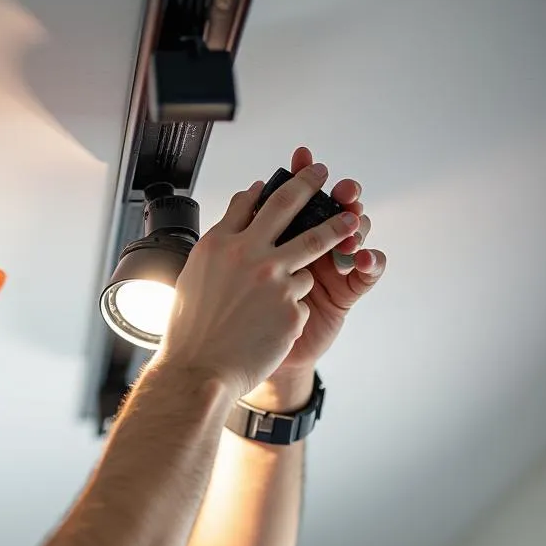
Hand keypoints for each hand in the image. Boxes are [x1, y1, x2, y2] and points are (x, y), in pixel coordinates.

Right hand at [162, 163, 359, 399]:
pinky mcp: (291, 307)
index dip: (267, 188)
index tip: (280, 179)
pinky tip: (274, 323)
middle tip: (322, 173)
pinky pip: (303, 296)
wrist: (199, 373)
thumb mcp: (193, 279)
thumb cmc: (191, 332)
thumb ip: (219, 246)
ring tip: (354, 221)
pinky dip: (293, 306)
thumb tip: (236, 212)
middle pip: (287, 206)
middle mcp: (247, 254)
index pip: (248, 204)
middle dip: (310, 183)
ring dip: (337, 230)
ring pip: (313, 246)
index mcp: (218, 246)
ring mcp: (273, 280)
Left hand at [258, 145, 387, 389]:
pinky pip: (368, 271)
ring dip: (357, 222)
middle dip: (339, 192)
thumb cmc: (234, 320)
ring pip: (355, 232)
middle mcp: (307, 247)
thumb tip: (244, 196)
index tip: (301, 157)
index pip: (295, 199)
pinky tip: (362, 257)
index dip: (300, 176)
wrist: (241, 361)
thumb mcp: (232, 273)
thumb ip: (242, 238)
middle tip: (340, 187)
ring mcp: (330, 266)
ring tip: (352, 222)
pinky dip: (371, 260)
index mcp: (279, 237)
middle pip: (330, 209)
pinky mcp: (347, 291)